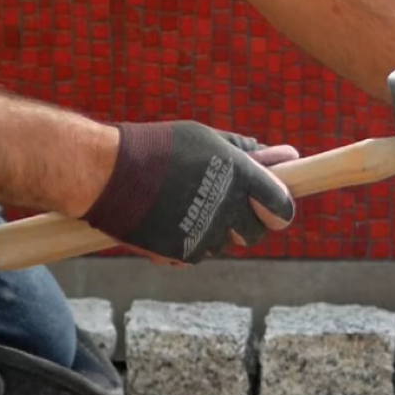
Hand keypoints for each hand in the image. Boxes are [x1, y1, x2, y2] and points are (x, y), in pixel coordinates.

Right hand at [82, 121, 297, 265]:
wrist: (106, 173)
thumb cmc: (157, 149)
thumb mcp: (205, 140)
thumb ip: (246, 152)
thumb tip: (288, 155)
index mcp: (239, 175)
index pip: (281, 204)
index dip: (279, 208)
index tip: (272, 207)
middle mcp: (227, 207)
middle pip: (254, 233)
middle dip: (244, 224)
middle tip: (221, 208)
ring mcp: (205, 233)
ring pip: (222, 244)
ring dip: (211, 232)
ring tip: (182, 207)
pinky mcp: (183, 253)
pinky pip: (196, 255)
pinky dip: (186, 244)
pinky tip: (166, 222)